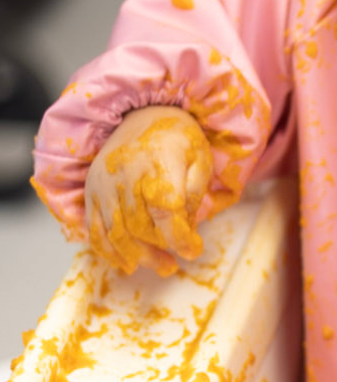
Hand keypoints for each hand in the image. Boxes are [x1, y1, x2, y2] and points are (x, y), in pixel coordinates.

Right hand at [84, 105, 211, 275]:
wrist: (142, 113)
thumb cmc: (178, 138)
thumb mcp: (200, 158)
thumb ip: (195, 193)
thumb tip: (187, 228)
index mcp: (157, 166)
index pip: (166, 211)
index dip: (180, 237)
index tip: (194, 250)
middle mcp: (126, 177)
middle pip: (140, 227)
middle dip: (160, 251)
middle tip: (175, 263)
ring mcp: (104, 186)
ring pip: (116, 233)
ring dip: (138, 257)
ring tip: (159, 267)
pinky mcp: (91, 192)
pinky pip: (94, 229)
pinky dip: (108, 252)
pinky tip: (127, 264)